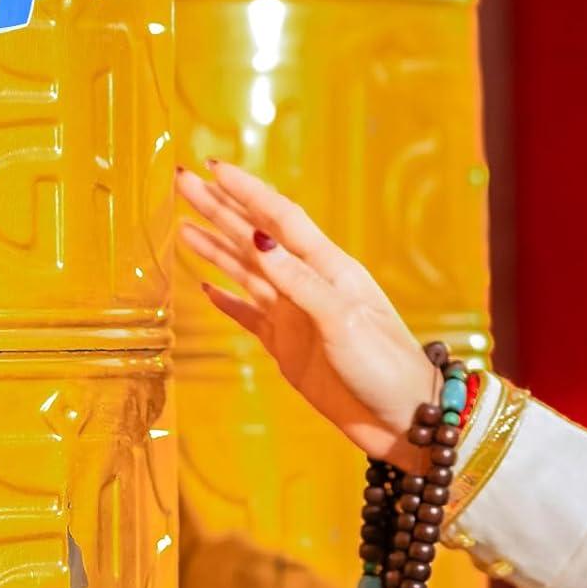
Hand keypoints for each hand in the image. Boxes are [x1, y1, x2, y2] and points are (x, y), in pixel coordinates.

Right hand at [174, 161, 439, 469]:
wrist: (404, 420)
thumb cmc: (386, 366)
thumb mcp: (344, 319)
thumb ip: (298, 280)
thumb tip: (257, 238)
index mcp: (328, 267)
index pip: (279, 216)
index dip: (246, 190)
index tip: (213, 168)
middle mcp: (307, 283)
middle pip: (253, 236)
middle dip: (217, 208)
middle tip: (182, 181)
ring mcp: (294, 315)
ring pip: (244, 271)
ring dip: (214, 247)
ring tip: (182, 225)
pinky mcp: (286, 346)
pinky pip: (247, 316)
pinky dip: (226, 300)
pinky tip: (205, 288)